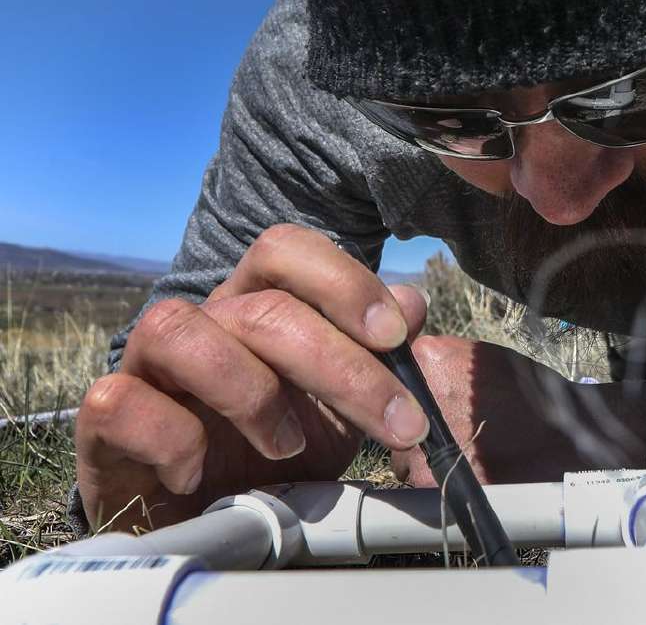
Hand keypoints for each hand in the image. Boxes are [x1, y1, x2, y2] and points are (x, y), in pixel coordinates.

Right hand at [75, 224, 431, 531]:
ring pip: (176, 328)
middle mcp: (204, 324)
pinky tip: (200, 474)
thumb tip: (412, 303)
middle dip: (342, 366)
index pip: (286, 250)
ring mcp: (147, 368)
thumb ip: (377, 356)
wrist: (204, 524)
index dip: (342, 281)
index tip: (394, 335)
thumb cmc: (272, 453)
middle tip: (397, 422)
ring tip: (289, 448)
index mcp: (258, 307)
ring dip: (250, 392)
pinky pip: (118, 400)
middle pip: (262, 308)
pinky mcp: (105, 421)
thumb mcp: (341, 408)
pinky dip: (171, 439)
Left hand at [392, 336, 645, 486]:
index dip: (403, 387)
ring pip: (399, 452)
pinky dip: (435, 481)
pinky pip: (418, 482)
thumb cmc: (533, 397)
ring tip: (465, 450)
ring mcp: (423, 439)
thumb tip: (409, 366)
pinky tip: (468, 470)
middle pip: (388, 412)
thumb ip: (440, 361)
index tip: (420, 396)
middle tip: (452, 427)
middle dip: (408, 422)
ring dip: (420, 455)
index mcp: (431, 358)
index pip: (389, 370)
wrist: (569, 438)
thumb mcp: (482, 359)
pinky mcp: (434, 480)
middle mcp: (418, 395)